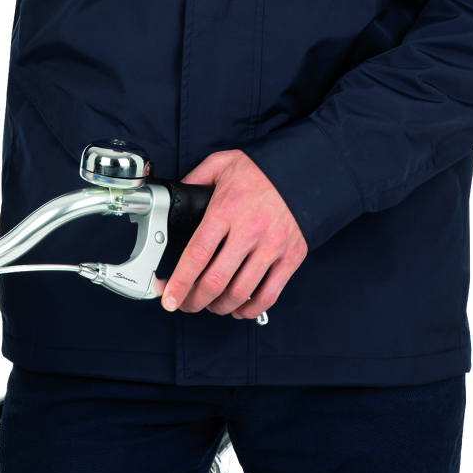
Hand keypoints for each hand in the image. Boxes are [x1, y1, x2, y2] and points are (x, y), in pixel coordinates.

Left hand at [158, 150, 306, 319]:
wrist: (303, 170)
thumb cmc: (261, 170)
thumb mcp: (222, 164)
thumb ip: (196, 178)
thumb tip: (177, 193)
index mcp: (227, 210)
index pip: (197, 254)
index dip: (180, 281)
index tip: (169, 297)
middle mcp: (249, 231)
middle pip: (216, 280)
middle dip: (195, 300)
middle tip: (186, 304)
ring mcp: (272, 246)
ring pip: (241, 292)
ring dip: (220, 307)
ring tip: (211, 305)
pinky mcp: (291, 257)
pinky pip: (270, 294)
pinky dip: (251, 309)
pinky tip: (239, 308)